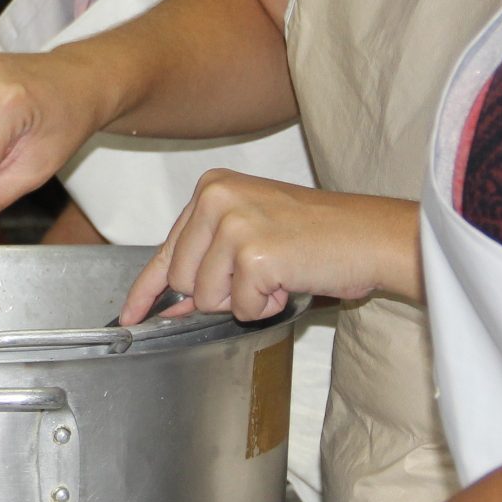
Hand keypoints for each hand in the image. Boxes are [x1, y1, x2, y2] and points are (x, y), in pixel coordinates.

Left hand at [118, 172, 413, 325]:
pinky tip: (291, 281)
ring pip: (208, 298)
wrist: (372, 236)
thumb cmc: (319, 236)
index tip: (129, 314)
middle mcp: (215, 198)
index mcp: (211, 188)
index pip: (165, 249)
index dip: (146, 289)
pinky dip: (267, 307)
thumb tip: (169, 305)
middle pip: (182, 280)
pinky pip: (241, 308)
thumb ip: (206, 263)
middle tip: (263, 275)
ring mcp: (234, 224)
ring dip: (245, 300)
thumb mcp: (251, 234)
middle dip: (220, 293)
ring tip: (280, 273)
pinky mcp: (254, 254)